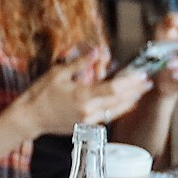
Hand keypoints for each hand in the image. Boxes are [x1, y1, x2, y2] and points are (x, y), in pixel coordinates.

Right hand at [12, 47, 150, 138]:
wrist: (30, 118)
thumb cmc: (40, 94)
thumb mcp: (58, 74)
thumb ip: (80, 63)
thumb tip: (96, 52)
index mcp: (81, 96)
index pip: (113, 89)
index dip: (130, 82)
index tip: (141, 75)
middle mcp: (88, 110)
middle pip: (120, 101)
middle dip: (136, 91)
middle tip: (147, 81)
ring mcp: (88, 120)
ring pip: (117, 111)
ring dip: (131, 100)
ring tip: (141, 91)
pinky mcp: (86, 126)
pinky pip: (108, 117)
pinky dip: (120, 109)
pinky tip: (127, 104)